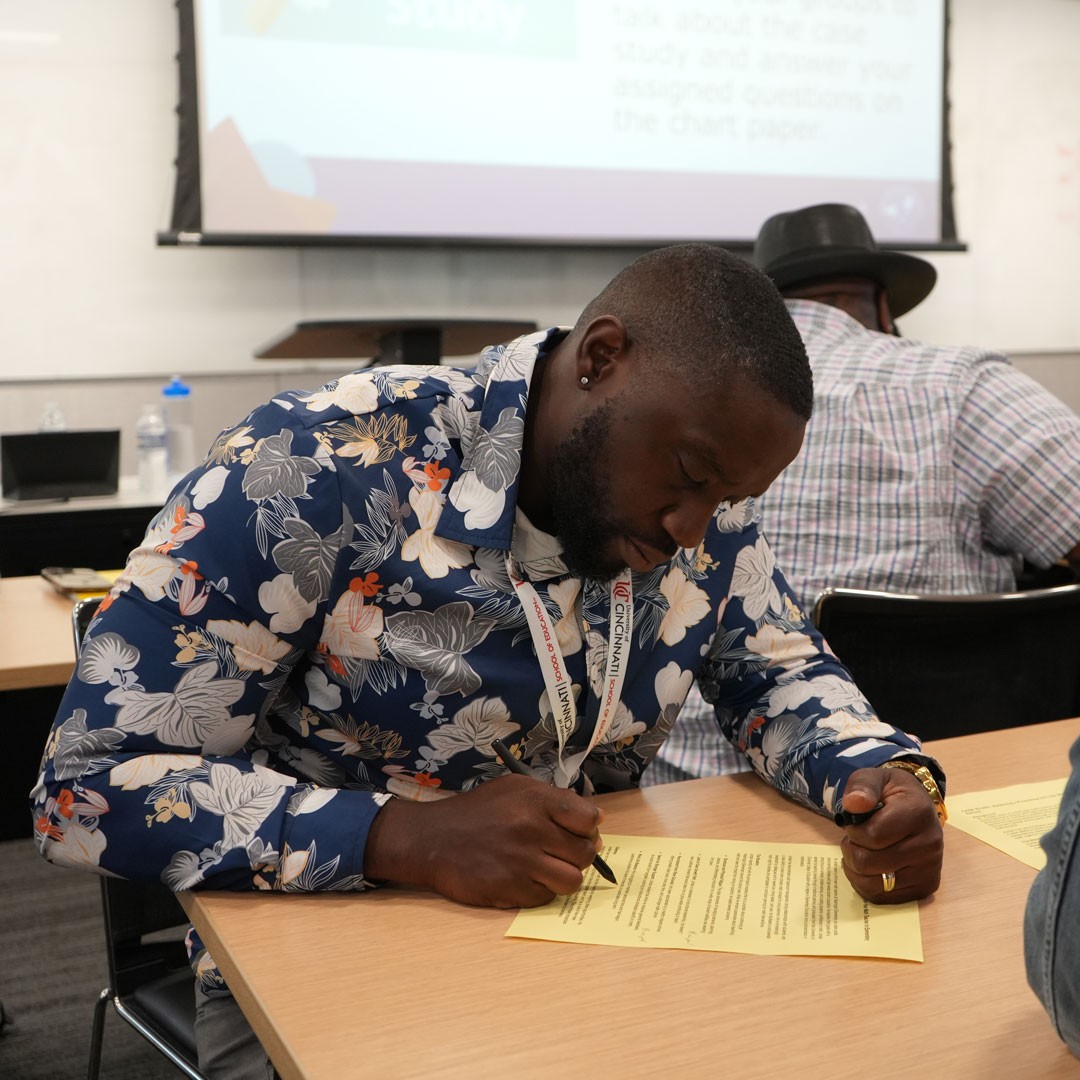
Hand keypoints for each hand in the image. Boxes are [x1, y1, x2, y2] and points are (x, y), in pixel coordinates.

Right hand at [363, 774, 604, 907]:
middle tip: (563, 852)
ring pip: (572, 881)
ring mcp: (521, 862)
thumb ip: (553, 799)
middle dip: (579, 854)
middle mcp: (531, 829)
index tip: (580, 831)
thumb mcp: (514, 789)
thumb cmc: (477, 812)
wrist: (432, 838)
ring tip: (547, 868)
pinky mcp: (510, 889)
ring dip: (564, 877)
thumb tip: (593, 818)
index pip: (589, 818)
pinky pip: (546, 898)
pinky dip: (540, 891)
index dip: (589, 827)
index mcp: (535, 800)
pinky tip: (525, 878)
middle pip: (585, 853)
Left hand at [837, 766, 942, 903]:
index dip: (853, 830)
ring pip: (873, 884)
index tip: (855, 821)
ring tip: (863, 850)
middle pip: (869, 863)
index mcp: (918, 813)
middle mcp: (930, 844)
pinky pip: (882, 897)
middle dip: (852, 849)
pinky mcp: (926, 887)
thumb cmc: (890, 793)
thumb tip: (853, 805)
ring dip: (856, 868)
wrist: (917, 807)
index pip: (872, 836)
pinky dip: (866, 884)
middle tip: (856, 838)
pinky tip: (871, 866)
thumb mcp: (874, 778)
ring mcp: (930, 869)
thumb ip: (861, 786)